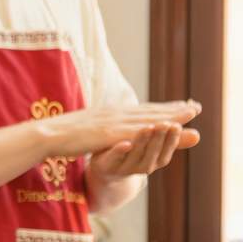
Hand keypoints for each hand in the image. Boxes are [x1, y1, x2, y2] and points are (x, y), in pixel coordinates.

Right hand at [40, 99, 200, 156]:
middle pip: (150, 111)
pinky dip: (152, 129)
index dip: (164, 109)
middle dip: (174, 110)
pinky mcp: (108, 133)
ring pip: (147, 119)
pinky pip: (134, 132)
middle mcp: (115, 114)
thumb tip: (106, 130)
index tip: (181, 107)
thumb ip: (101, 128)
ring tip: (190, 114)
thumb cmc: (62, 134)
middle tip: (196, 107)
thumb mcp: (87, 129)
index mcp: (111, 114)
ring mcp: (112, 122)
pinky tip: (165, 130)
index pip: (142, 110)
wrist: (46, 133)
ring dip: (170, 117)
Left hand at [88, 122, 198, 181]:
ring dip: (143, 142)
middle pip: (152, 154)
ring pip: (135, 156)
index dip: (172, 140)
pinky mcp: (106, 166)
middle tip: (166, 124)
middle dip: (160, 139)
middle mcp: (140, 167)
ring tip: (148, 128)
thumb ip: (167, 138)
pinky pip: (112, 159)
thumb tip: (198, 134)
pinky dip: (119, 151)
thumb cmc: (131, 154)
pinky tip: (125, 143)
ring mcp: (123, 168)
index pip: (166, 151)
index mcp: (152, 161)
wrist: (103, 170)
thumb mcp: (150, 147)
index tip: (177, 125)